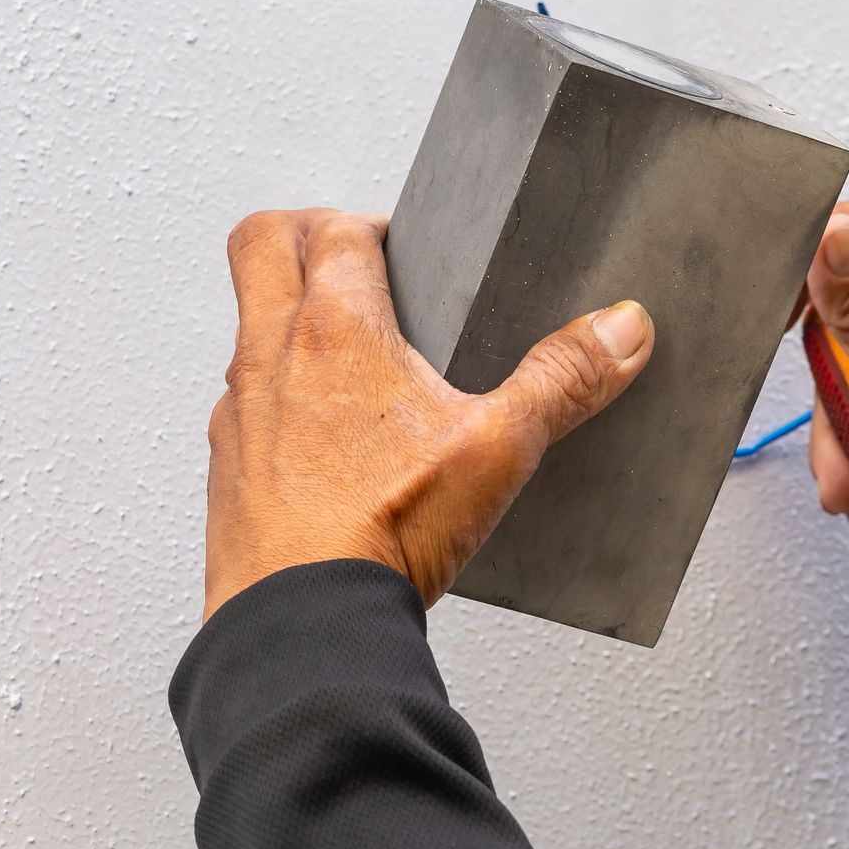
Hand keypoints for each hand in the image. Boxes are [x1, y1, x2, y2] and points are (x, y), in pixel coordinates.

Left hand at [203, 208, 654, 621]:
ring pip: (248, 327)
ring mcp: (240, 412)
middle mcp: (270, 356)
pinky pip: (246, 404)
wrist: (305, 625)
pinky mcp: (229, 468)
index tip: (406, 249)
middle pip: (261, 245)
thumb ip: (562, 382)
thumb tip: (620, 330)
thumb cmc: (381, 532)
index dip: (371, 223)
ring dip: (290, 320)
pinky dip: (279, 399)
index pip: (334, 227)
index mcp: (333, 328)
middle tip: (356, 262)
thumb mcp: (498, 450)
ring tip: (353, 358)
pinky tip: (329, 443)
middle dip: (305, 236)